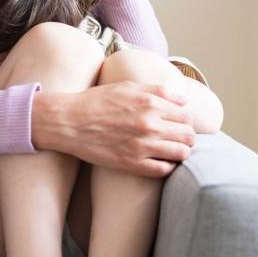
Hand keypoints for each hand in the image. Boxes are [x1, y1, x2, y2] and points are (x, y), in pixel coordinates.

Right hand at [32, 81, 196, 178]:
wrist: (68, 122)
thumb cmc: (96, 101)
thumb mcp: (127, 86)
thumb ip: (158, 91)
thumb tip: (184, 100)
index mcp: (150, 103)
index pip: (186, 116)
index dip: (186, 121)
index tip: (179, 124)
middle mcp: (149, 125)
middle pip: (188, 136)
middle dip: (187, 137)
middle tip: (178, 138)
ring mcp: (142, 146)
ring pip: (181, 154)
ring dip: (181, 152)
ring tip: (172, 150)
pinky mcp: (132, 164)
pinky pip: (164, 170)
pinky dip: (168, 167)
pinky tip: (160, 161)